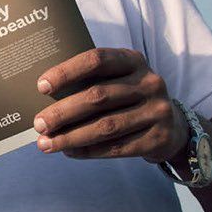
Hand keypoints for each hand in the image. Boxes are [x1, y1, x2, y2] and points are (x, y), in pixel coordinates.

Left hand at [32, 48, 186, 162]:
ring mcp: (157, 111)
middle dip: (63, 112)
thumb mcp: (119, 80)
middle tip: (39, 124)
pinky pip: (116, 147)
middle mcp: (149, 82)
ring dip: (71, 137)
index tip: (41, 86)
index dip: (67, 72)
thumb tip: (44, 99)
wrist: (173, 128)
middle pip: (98, 96)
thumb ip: (91, 82)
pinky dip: (88, 151)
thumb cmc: (129, 99)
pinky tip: (68, 152)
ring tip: (46, 143)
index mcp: (134, 60)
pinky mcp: (159, 138)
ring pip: (106, 126)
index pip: (97, 59)